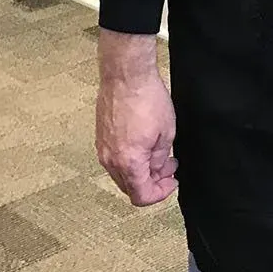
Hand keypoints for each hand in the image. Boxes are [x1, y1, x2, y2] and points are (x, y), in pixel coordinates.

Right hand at [95, 30, 177, 205]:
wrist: (126, 75)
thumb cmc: (146, 98)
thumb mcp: (166, 133)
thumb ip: (160, 159)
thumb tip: (157, 169)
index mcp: (128, 162)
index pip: (141, 196)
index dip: (160, 194)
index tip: (172, 182)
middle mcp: (110, 160)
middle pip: (130, 188)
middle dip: (152, 182)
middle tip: (169, 169)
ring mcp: (103, 148)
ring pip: (122, 174)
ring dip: (141, 171)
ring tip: (159, 154)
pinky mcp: (101, 137)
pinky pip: (115, 159)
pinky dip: (130, 159)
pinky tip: (144, 145)